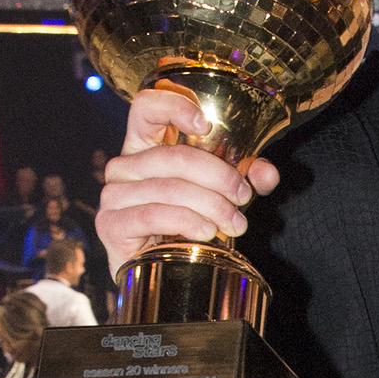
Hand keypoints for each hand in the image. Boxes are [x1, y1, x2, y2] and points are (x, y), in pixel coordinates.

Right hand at [95, 84, 279, 278]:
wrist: (160, 272)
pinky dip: (187, 222)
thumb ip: (244, 178)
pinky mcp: (111, 223)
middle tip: (243, 197)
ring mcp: (114, 194)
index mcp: (144, 146)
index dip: (173, 105)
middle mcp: (124, 165)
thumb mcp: (220, 194)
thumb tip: (267, 173)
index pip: (146, 106)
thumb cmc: (186, 224)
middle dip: (218, 176)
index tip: (205, 124)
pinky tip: (207, 231)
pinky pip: (154, 215)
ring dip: (212, 205)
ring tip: (235, 223)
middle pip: (174, 156)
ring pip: (170, 188)